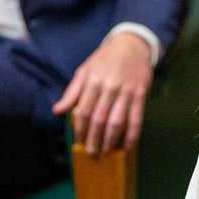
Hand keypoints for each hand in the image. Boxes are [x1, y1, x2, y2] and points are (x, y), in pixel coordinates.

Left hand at [52, 31, 152, 154]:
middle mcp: (109, 87)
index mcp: (92, 81)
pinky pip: (136, 120)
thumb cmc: (105, 59)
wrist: (132, 45)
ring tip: (106, 151)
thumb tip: (58, 110)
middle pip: (99, 119)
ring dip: (111, 140)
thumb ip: (72, 92)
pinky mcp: (140, 95)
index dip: (80, 128)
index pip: (83, 110)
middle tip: (92, 153)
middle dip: (94, 139)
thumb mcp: (84, 70)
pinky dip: (132, 135)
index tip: (79, 141)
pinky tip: (127, 146)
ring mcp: (126, 92)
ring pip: (117, 122)